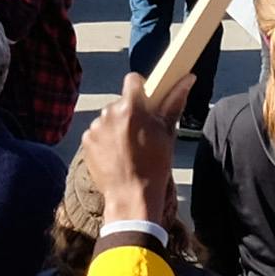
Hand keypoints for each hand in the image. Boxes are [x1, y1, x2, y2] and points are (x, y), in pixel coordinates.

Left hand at [78, 73, 181, 223]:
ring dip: (116, 127)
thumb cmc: (154, 166)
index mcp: (132, 107)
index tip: (146, 101)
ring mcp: (95, 127)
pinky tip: (115, 156)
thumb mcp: (167, 134)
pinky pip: (97, 133)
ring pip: (108, 118)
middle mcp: (109, 112)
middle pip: (121, 102)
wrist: (131, 197)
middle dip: (129, 113)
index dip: (140, 88)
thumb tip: (187, 78)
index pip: (133, 80)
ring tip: (127, 149)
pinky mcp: (86, 141)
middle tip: (140, 133)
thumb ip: (174, 102)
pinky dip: (104, 140)